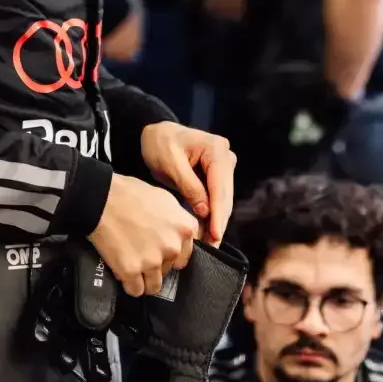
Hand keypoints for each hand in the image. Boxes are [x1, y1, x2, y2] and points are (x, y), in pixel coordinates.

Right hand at [89, 174, 198, 297]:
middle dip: (158, 264)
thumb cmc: (131, 194)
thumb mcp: (165, 199)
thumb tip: (178, 235)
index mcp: (184, 228)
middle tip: (143, 253)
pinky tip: (124, 274)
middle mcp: (173, 246)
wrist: (102, 199)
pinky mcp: (132, 271)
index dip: (175, 253)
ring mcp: (153, 261)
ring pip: (155, 285)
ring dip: (145, 279)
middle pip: (170, 268)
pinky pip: (136, 290)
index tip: (164, 251)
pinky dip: (130, 285)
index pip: (187, 253)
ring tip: (133, 266)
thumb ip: (177, 220)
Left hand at [140, 121, 235, 245]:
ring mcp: (223, 166)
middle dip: (218, 221)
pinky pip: (216, 198)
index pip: (220, 186)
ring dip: (216, 221)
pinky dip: (211, 214)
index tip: (215, 235)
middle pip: (225, 195)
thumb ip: (189, 186)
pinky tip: (206, 232)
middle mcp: (226, 157)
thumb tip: (204, 211)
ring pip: (223, 200)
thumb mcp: (171, 163)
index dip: (218, 213)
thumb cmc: (160, 144)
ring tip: (210, 244)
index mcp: (216, 149)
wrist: (156, 134)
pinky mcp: (217, 176)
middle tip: (212, 247)